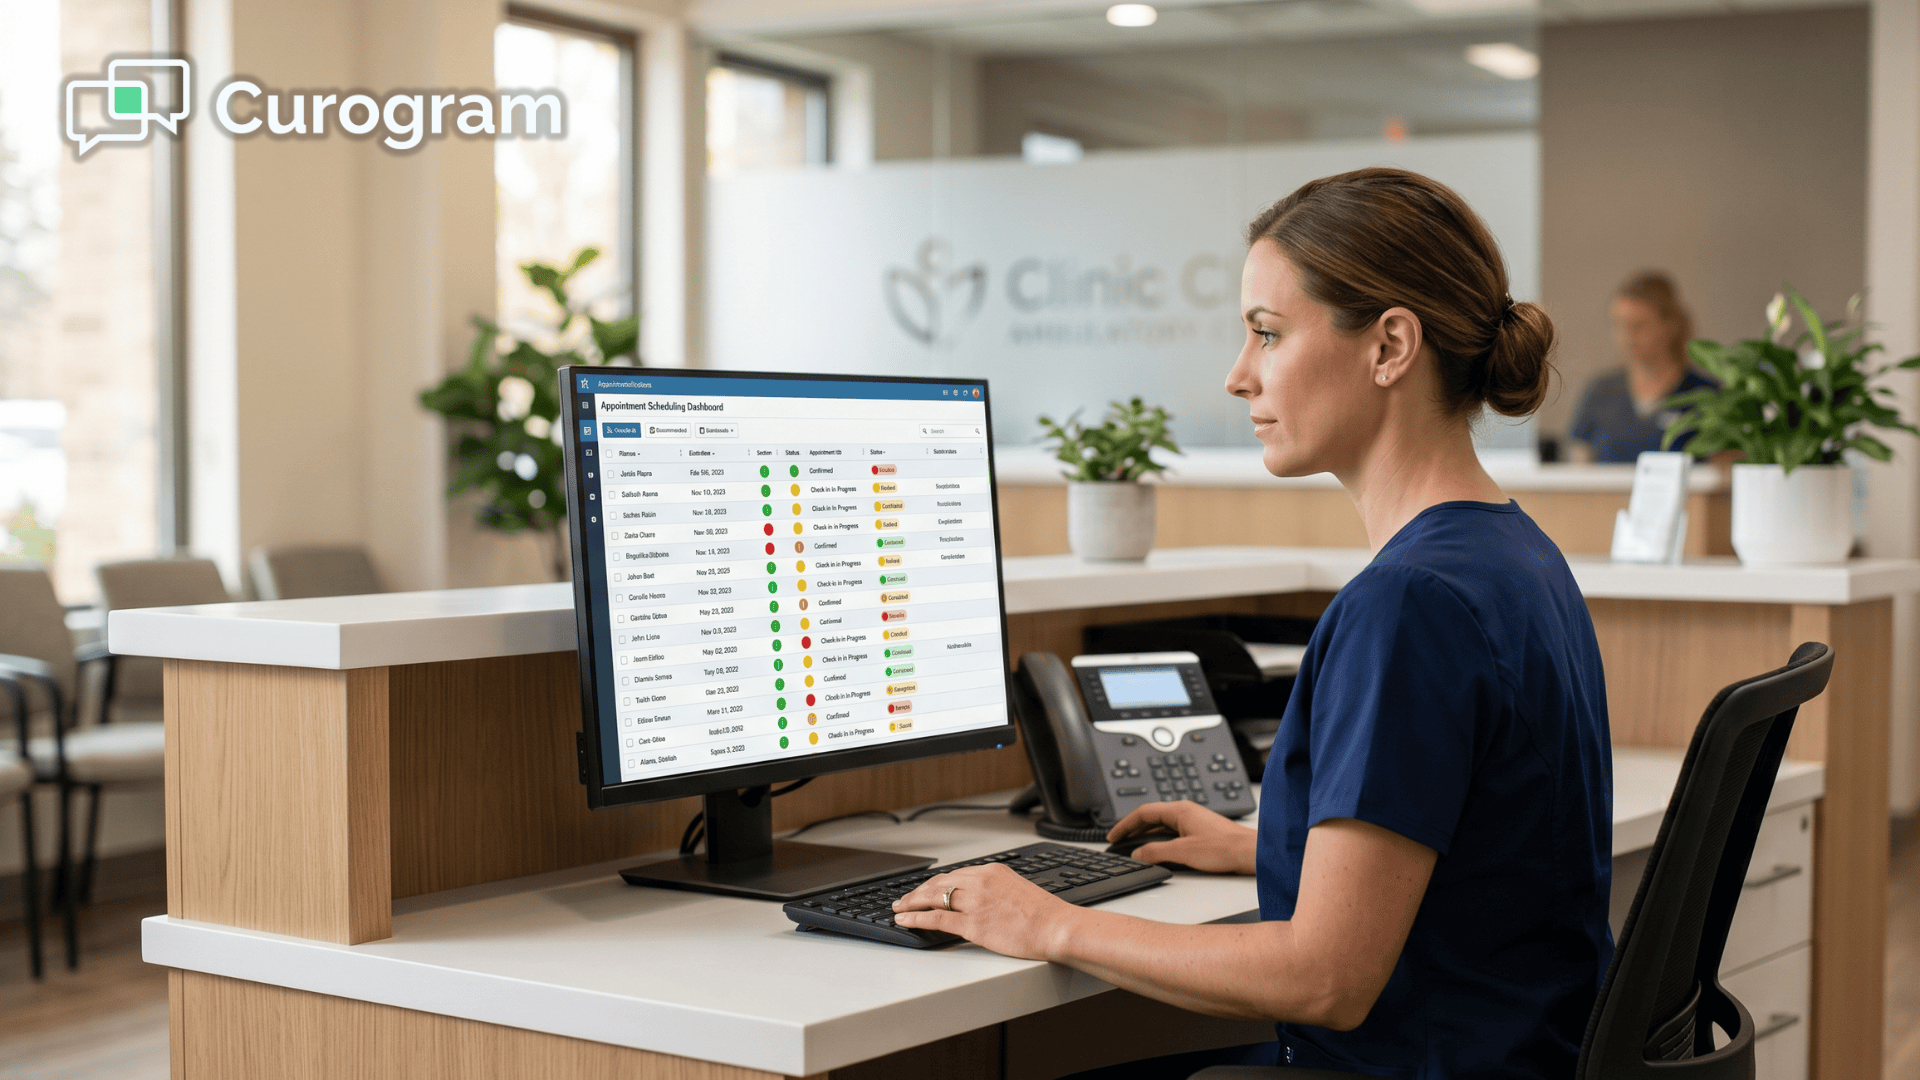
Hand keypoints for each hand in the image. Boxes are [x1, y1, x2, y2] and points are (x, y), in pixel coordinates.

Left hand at [892, 862, 1075, 959]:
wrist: (1057, 927)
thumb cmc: (1045, 914)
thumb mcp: (1017, 890)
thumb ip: (996, 890)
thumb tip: (983, 900)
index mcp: (992, 871)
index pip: (954, 875)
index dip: (935, 883)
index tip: (925, 889)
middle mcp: (980, 882)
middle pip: (938, 883)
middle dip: (917, 892)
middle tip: (904, 899)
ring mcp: (974, 902)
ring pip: (932, 898)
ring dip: (911, 904)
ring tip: (899, 910)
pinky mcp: (972, 924)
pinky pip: (936, 919)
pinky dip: (916, 919)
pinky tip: (906, 921)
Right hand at [1108, 801, 1258, 874]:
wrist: (1251, 853)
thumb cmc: (1225, 848)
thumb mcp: (1183, 852)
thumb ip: (1156, 852)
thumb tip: (1138, 854)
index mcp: (1180, 810)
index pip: (1144, 813)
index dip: (1125, 825)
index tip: (1113, 836)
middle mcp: (1187, 812)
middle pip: (1152, 817)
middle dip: (1133, 829)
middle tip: (1119, 841)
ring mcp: (1195, 822)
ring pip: (1163, 826)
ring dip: (1146, 835)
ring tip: (1134, 847)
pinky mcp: (1202, 832)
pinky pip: (1173, 832)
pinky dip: (1160, 840)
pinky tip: (1159, 851)